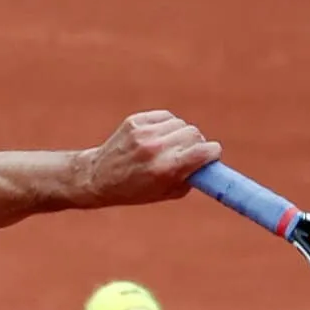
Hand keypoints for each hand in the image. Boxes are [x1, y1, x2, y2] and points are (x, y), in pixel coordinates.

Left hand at [78, 110, 222, 207]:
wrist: (97, 177)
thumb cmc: (134, 190)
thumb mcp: (165, 193)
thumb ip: (190, 177)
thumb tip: (209, 162)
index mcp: (165, 169)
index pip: (204, 150)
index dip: (212, 153)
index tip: (211, 156)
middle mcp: (155, 148)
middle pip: (194, 133)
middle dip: (197, 143)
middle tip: (190, 153)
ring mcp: (144, 133)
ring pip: (180, 123)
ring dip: (180, 134)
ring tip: (169, 147)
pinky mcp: (136, 121)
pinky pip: (165, 117)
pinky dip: (167, 125)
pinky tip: (157, 137)